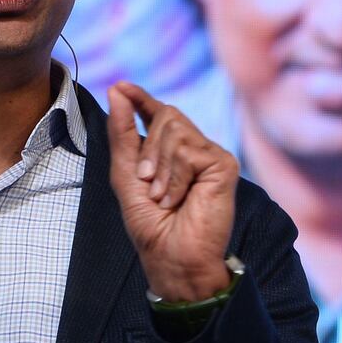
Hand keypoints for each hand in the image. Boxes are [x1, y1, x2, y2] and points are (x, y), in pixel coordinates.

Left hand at [107, 81, 238, 301]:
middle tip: (147, 182)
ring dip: (160, 167)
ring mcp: (210, 154)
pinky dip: (174, 177)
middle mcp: (193, 147)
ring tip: (164, 196)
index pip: (157, 112)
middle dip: (148, 148)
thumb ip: (122, 132)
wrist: (172, 256)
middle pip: (167, 113)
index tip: (121, 86)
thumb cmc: (151, 223)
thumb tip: (117, 89)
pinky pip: (188, 150)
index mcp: (169, 150)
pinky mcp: (224, 164)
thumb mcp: (126, 172)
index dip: (140, 97)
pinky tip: (178, 199)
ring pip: (176, 128)